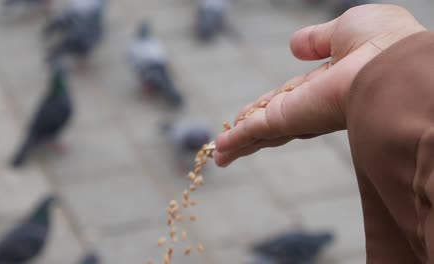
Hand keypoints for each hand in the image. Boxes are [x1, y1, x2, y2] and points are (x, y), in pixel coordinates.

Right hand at [215, 4, 425, 166]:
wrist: (393, 61)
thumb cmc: (382, 41)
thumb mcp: (345, 30)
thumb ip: (317, 40)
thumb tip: (294, 46)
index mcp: (328, 84)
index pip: (290, 99)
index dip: (267, 105)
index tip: (251, 114)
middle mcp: (313, 106)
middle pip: (273, 123)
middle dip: (249, 133)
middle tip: (229, 145)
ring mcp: (301, 116)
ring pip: (263, 133)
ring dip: (239, 144)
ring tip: (218, 155)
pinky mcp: (290, 120)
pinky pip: (256, 131)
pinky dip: (235, 142)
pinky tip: (219, 152)